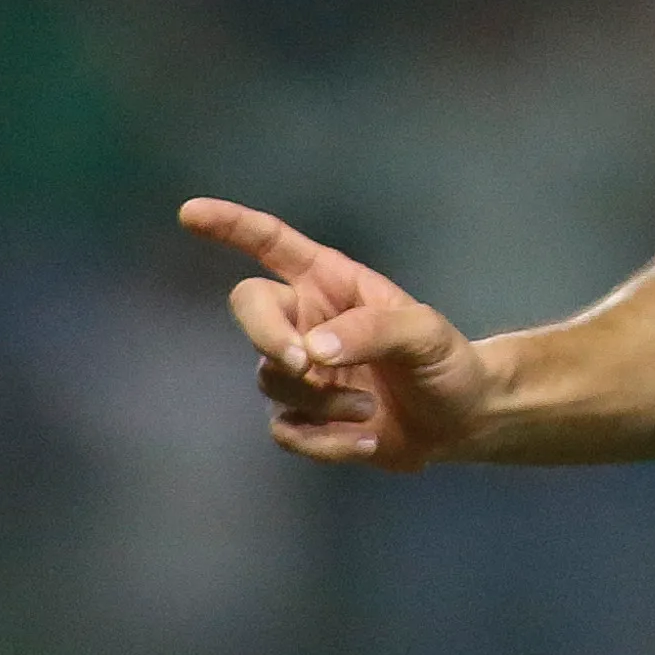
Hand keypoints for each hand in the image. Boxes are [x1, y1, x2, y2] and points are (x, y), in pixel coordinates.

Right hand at [180, 197, 490, 471]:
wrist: (462, 420)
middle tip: (303, 362)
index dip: (231, 225)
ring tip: (372, 407)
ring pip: (271, 377)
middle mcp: (305, 319)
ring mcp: (301, 370)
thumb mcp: (425, 334)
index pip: (271, 244)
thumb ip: (372, 330)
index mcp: (331, 282)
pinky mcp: (304, 418)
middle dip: (266, 334)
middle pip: (249, 307)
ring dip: (323, 400)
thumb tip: (311, 350)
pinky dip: (326, 442)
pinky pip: (287, 431)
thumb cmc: (446, 361)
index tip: (191, 212)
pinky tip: (368, 441)